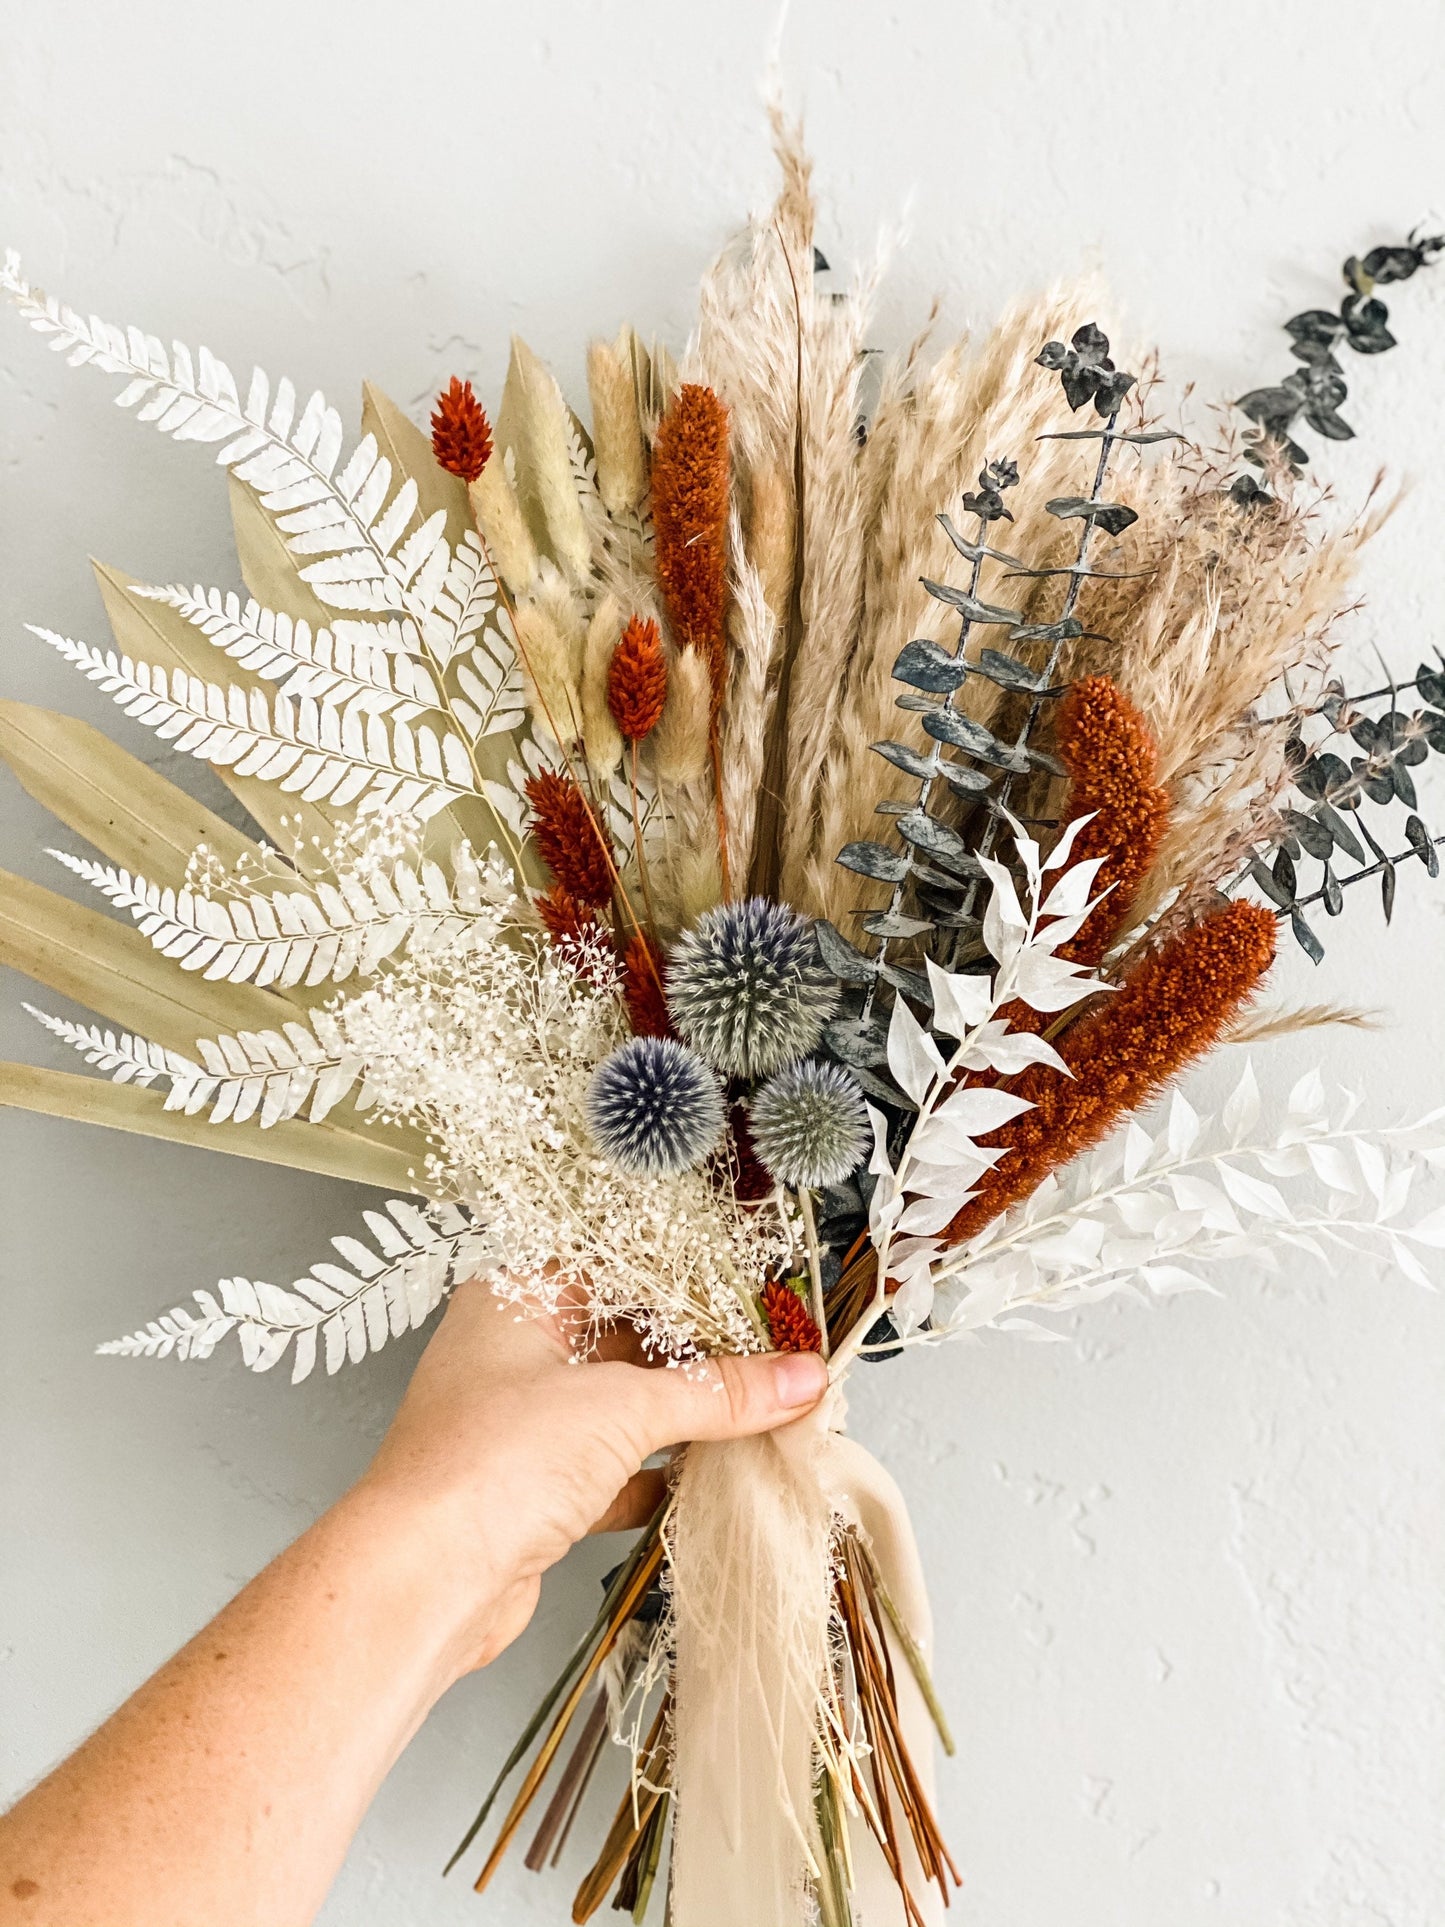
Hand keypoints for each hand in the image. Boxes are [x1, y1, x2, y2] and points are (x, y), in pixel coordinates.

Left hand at [354, 1280, 827, 1679]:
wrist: (422, 1583)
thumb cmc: (488, 1463)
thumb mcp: (621, 1406)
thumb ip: (717, 1391)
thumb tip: (798, 1376)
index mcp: (515, 1299)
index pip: (616, 1266)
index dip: (688, 1278)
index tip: (756, 1292)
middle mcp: (511, 1354)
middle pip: (621, 1337)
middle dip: (696, 1352)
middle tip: (773, 1352)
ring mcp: (519, 1426)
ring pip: (618, 1406)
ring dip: (683, 1415)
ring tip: (759, 1408)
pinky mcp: (532, 1494)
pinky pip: (611, 1470)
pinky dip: (657, 1473)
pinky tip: (708, 1475)